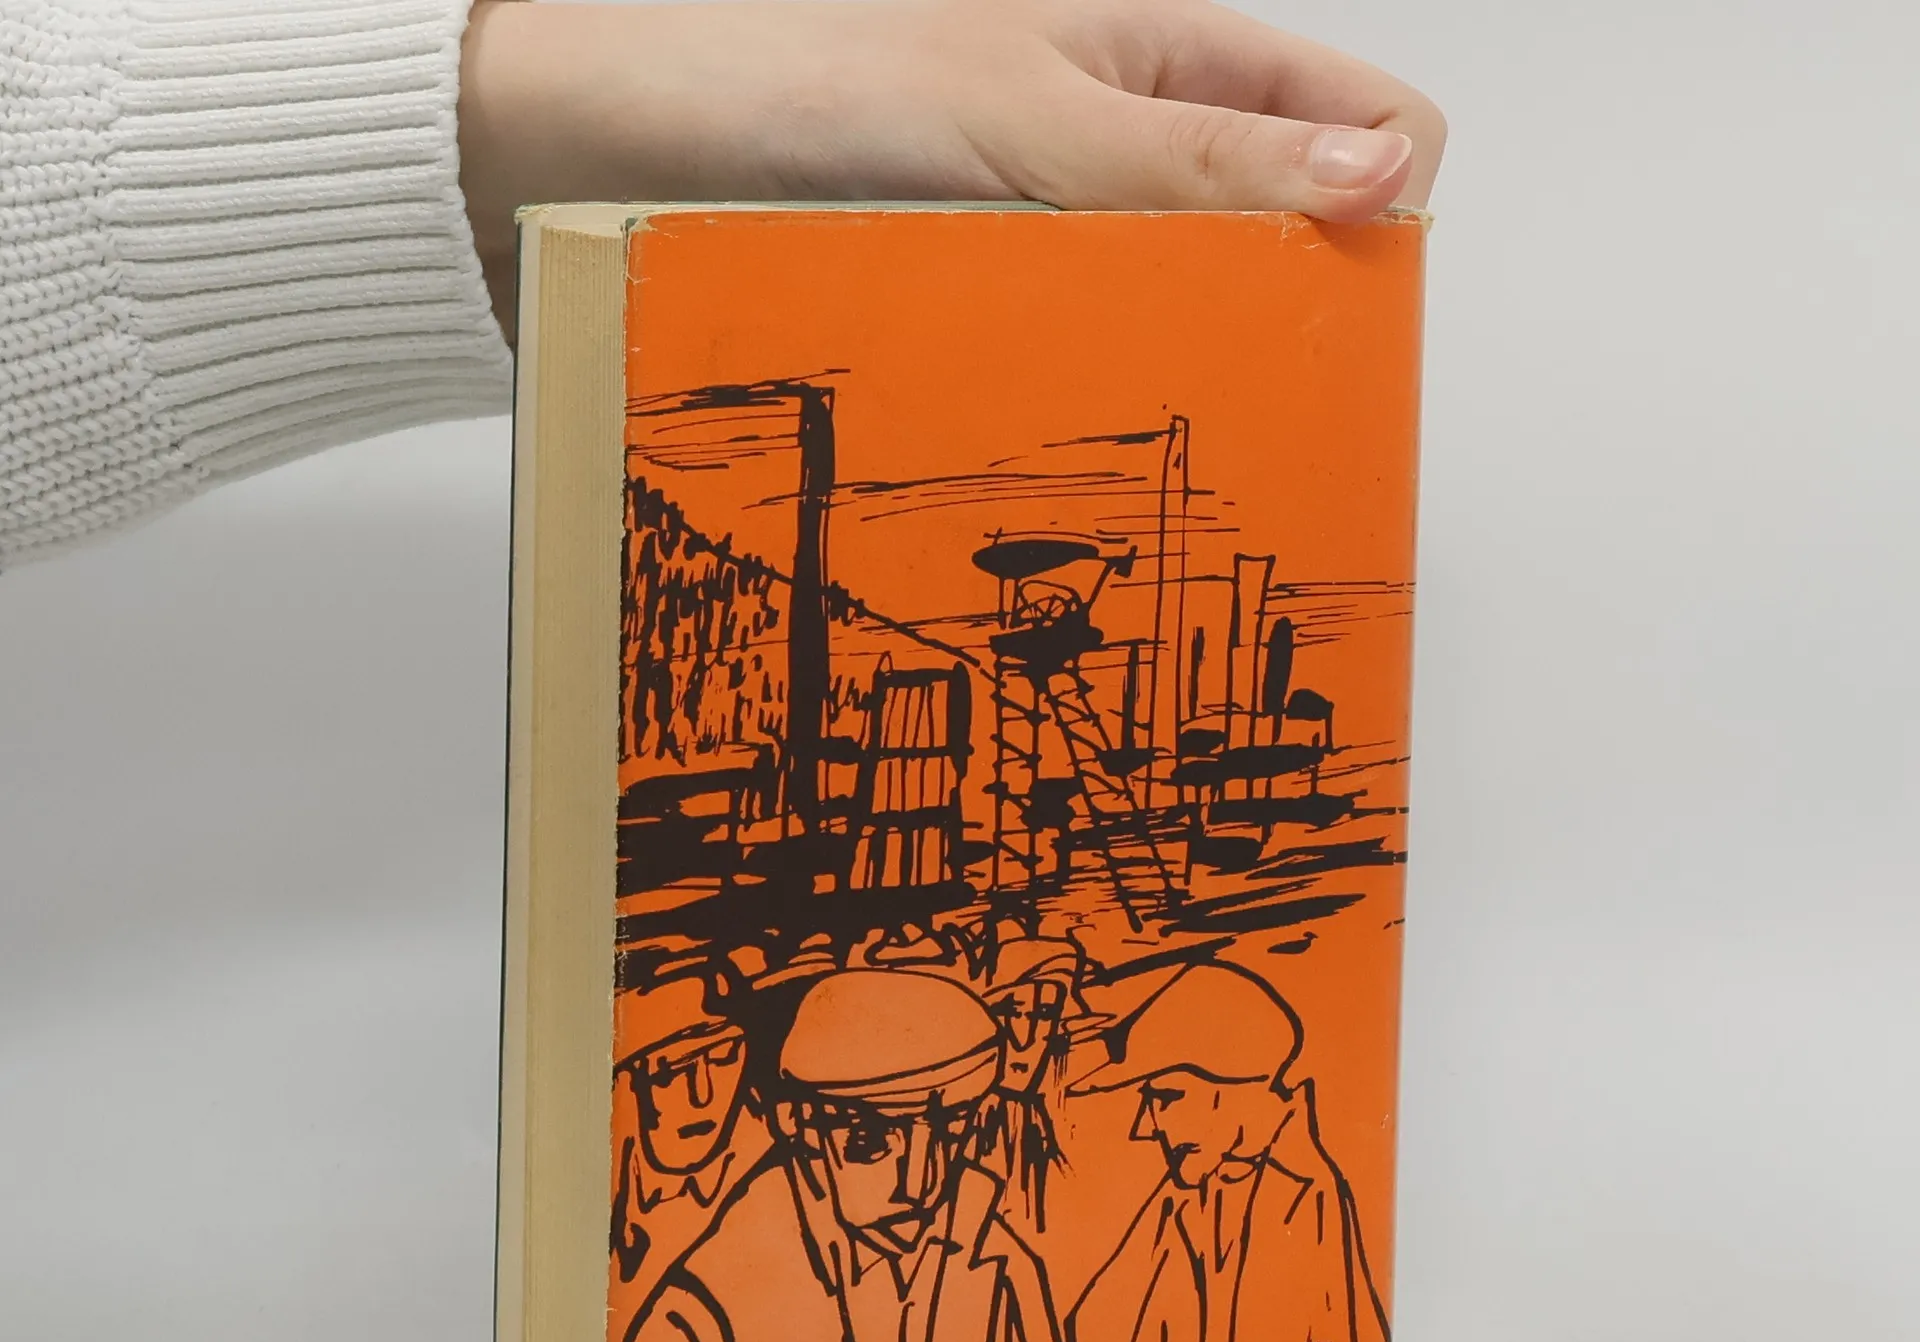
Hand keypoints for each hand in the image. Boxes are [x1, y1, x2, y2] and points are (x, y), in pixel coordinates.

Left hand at [459, 0, 1444, 330]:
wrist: (624, 137)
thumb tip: (1384, 175)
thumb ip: (1201, 158)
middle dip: (1280, 310)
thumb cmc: (812, 79)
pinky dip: (1086, 389)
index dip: (1378, 207)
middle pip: (1280, 236)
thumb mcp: (1033, 114)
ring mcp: (1058, 225)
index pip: (1362, 125)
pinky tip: (1058, 418)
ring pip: (1181, 313)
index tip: (1334, 303)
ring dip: (1175, 365)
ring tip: (1130, 413)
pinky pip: (1079, 355)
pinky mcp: (990, 295)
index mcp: (1169, 58)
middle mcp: (1126, 143)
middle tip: (1233, 388)